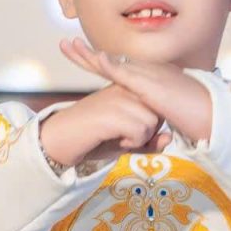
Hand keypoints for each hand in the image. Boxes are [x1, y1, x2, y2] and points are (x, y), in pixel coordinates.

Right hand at [41, 83, 166, 166]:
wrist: (61, 140)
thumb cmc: (94, 139)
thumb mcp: (126, 142)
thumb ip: (149, 142)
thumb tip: (169, 138)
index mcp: (127, 87)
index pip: (158, 107)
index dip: (149, 127)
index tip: (127, 131)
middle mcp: (125, 87)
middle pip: (158, 115)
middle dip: (146, 133)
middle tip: (122, 136)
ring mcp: (119, 97)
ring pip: (152, 124)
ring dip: (138, 139)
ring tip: (117, 137)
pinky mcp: (113, 111)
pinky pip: (140, 132)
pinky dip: (130, 144)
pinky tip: (114, 140)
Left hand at [58, 39, 212, 144]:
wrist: (211, 116)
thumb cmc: (194, 117)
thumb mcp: (166, 115)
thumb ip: (152, 115)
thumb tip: (144, 123)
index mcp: (149, 78)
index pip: (118, 67)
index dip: (97, 61)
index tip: (80, 55)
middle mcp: (148, 71)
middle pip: (111, 60)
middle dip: (86, 53)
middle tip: (65, 44)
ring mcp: (150, 76)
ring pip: (115, 62)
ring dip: (91, 55)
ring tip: (70, 47)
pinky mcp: (153, 86)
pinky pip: (128, 75)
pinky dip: (111, 66)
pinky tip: (97, 60)